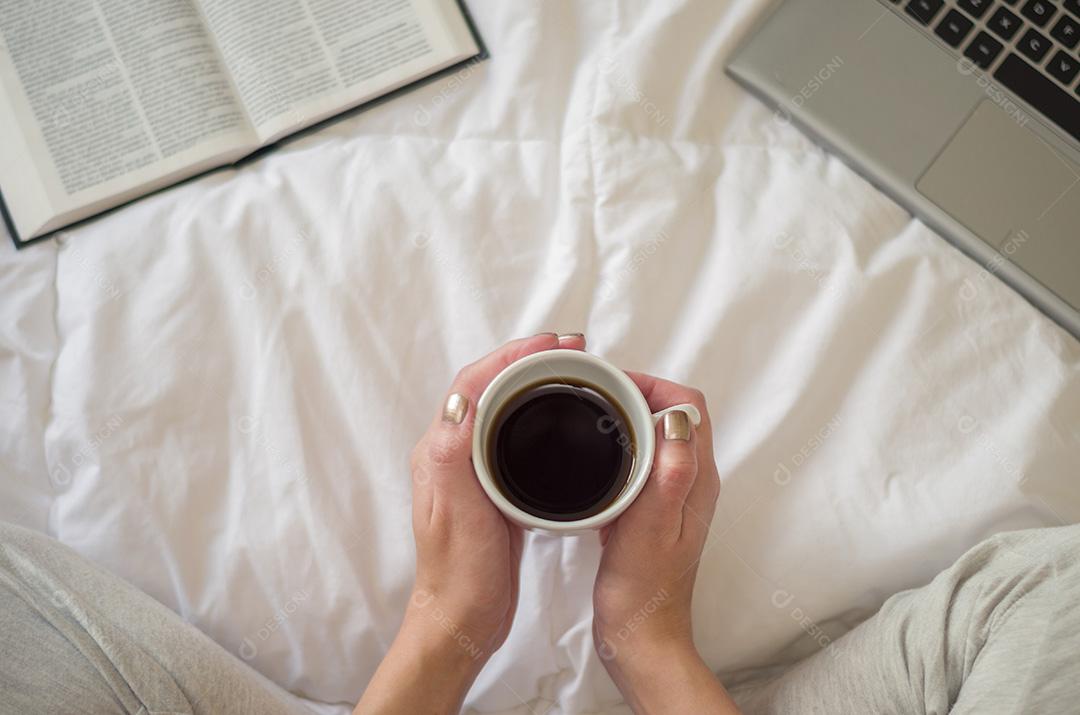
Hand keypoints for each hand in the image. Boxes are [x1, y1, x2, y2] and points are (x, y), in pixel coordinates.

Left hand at [356, 333, 584, 714]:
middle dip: (527, 360)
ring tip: (571, 370)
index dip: (511, 357)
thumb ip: (455, 455)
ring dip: (533, 382)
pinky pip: (511, 433)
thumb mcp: (459, 514)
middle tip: (571, 348)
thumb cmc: (460, 573)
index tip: (550, 344)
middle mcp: (452, 453)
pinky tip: (560, 416)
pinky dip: (536, 413)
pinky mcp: (491, 487)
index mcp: (440, 451)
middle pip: (488, 387)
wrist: (463, 619)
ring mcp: (471, 469)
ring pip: (502, 407)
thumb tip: (460, 400)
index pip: (472, 384)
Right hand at [592, 373, 739, 713]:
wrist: (639, 637)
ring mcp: (671, 497)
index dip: (653, 385)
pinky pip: (638, 462)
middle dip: (636, 392)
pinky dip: (617, 447)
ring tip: (588, 415)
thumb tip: (676, 418)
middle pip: (672, 414)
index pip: (688, 405)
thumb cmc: (644, 591)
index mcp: (696, 479)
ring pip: (654, 436)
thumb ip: (668, 474)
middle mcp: (689, 482)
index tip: (611, 384)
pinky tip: (590, 459)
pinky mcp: (651, 511)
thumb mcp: (651, 528)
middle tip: (593, 392)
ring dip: (626, 417)